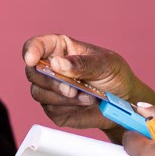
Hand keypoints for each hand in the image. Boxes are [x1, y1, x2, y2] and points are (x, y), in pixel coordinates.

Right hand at [22, 34, 154, 132]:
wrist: (124, 102)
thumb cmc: (114, 75)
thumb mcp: (104, 64)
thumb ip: (81, 63)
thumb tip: (57, 64)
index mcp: (60, 49)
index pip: (36, 45)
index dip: (30, 51)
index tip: (32, 60)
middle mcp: (51, 68)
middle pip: (32, 72)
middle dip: (51, 82)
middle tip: (73, 88)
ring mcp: (51, 89)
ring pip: (38, 93)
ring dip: (63, 98)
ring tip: (88, 96)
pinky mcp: (55, 109)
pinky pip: (51, 110)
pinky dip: (69, 108)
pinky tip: (84, 105)